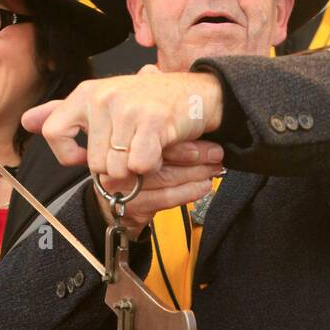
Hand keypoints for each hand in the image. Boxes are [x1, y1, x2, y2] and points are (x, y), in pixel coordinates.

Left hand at [21, 64, 223, 183]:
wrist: (196, 93)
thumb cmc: (149, 102)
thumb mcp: (101, 101)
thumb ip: (63, 113)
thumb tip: (27, 121)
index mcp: (86, 93)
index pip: (54, 133)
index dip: (68, 155)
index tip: (84, 157)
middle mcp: (103, 97)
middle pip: (93, 162)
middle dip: (114, 167)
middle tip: (131, 148)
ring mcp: (127, 108)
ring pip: (116, 169)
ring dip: (134, 169)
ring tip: (145, 147)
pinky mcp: (152, 121)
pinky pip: (140, 166)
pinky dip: (151, 166)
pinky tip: (158, 149)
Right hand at [94, 140, 223, 239]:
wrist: (113, 201)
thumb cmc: (132, 165)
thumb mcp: (140, 141)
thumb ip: (160, 133)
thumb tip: (197, 123)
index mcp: (115, 139)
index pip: (151, 137)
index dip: (180, 138)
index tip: (202, 134)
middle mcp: (115, 163)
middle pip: (160, 157)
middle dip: (194, 155)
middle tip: (216, 153)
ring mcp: (121, 187)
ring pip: (166, 178)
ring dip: (196, 173)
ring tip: (214, 167)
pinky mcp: (132, 206)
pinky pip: (166, 198)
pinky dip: (189, 191)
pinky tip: (203, 186)